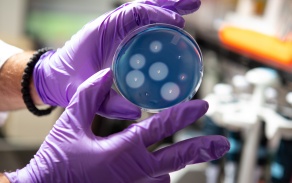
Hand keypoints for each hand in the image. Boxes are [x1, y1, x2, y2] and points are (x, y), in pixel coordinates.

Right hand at [6, 69, 228, 182]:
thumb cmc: (56, 163)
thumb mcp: (69, 125)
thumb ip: (89, 97)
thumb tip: (106, 75)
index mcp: (122, 151)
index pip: (161, 128)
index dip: (184, 114)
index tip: (202, 106)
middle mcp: (134, 172)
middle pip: (177, 158)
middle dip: (201, 148)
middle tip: (221, 143)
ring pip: (165, 173)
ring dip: (174, 162)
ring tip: (185, 153)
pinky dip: (158, 175)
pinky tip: (156, 170)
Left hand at [33, 0, 200, 118]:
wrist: (56, 76)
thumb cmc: (68, 80)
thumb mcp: (84, 92)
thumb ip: (108, 103)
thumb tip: (136, 111)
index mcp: (103, 31)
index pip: (134, 13)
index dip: (157, 15)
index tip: (177, 24)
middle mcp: (112, 25)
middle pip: (145, 5)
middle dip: (170, 3)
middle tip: (194, 3)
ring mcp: (118, 29)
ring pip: (146, 12)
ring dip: (169, 7)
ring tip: (192, 6)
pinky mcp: (121, 37)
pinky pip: (144, 25)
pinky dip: (160, 21)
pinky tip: (175, 27)